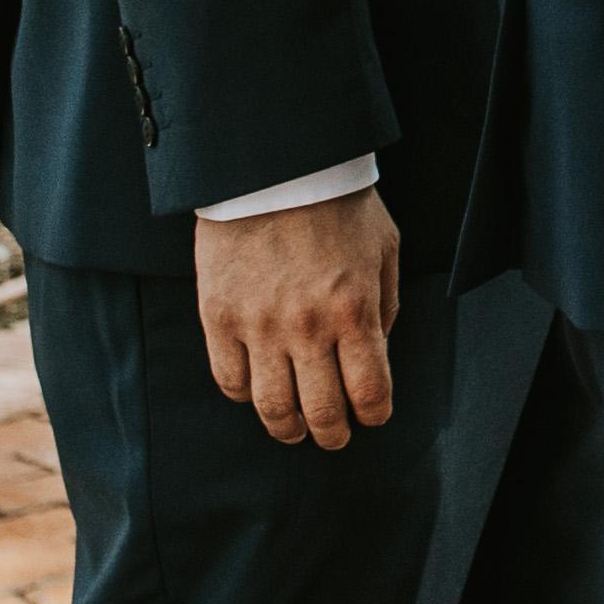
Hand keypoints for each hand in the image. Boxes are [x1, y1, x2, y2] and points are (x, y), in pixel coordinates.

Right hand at [194, 190, 401, 450]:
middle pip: (321, 411)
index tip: (373, 417)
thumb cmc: (337, 204)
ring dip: (286, 428)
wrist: (274, 166)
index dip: (374, 414)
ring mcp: (259, 326)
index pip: (369, 391)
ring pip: (271, 407)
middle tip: (334, 436)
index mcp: (354, 310)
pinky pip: (228, 379)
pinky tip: (256, 390)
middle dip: (333, 433)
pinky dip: (243, 395)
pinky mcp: (219, 317)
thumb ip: (384, 305)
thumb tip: (375, 352)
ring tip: (294, 429)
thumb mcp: (384, 248)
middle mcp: (307, 327)